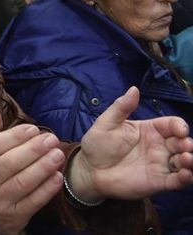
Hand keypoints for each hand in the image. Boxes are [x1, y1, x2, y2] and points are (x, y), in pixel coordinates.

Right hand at [0, 109, 64, 234]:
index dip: (14, 137)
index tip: (33, 129)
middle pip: (9, 163)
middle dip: (33, 150)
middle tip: (51, 139)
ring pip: (22, 182)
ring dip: (42, 168)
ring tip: (58, 154)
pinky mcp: (13, 216)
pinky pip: (32, 202)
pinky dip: (46, 189)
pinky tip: (58, 177)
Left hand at [69, 87, 192, 202]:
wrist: (89, 170)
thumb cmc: (98, 144)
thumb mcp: (106, 123)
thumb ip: (121, 107)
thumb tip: (134, 89)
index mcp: (149, 130)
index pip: (171, 124)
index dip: (179, 126)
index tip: (180, 129)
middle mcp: (159, 146)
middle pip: (182, 142)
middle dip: (187, 143)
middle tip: (185, 146)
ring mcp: (160, 164)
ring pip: (183, 161)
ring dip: (189, 160)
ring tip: (186, 159)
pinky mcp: (159, 182)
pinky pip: (177, 181)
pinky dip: (186, 178)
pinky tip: (186, 175)